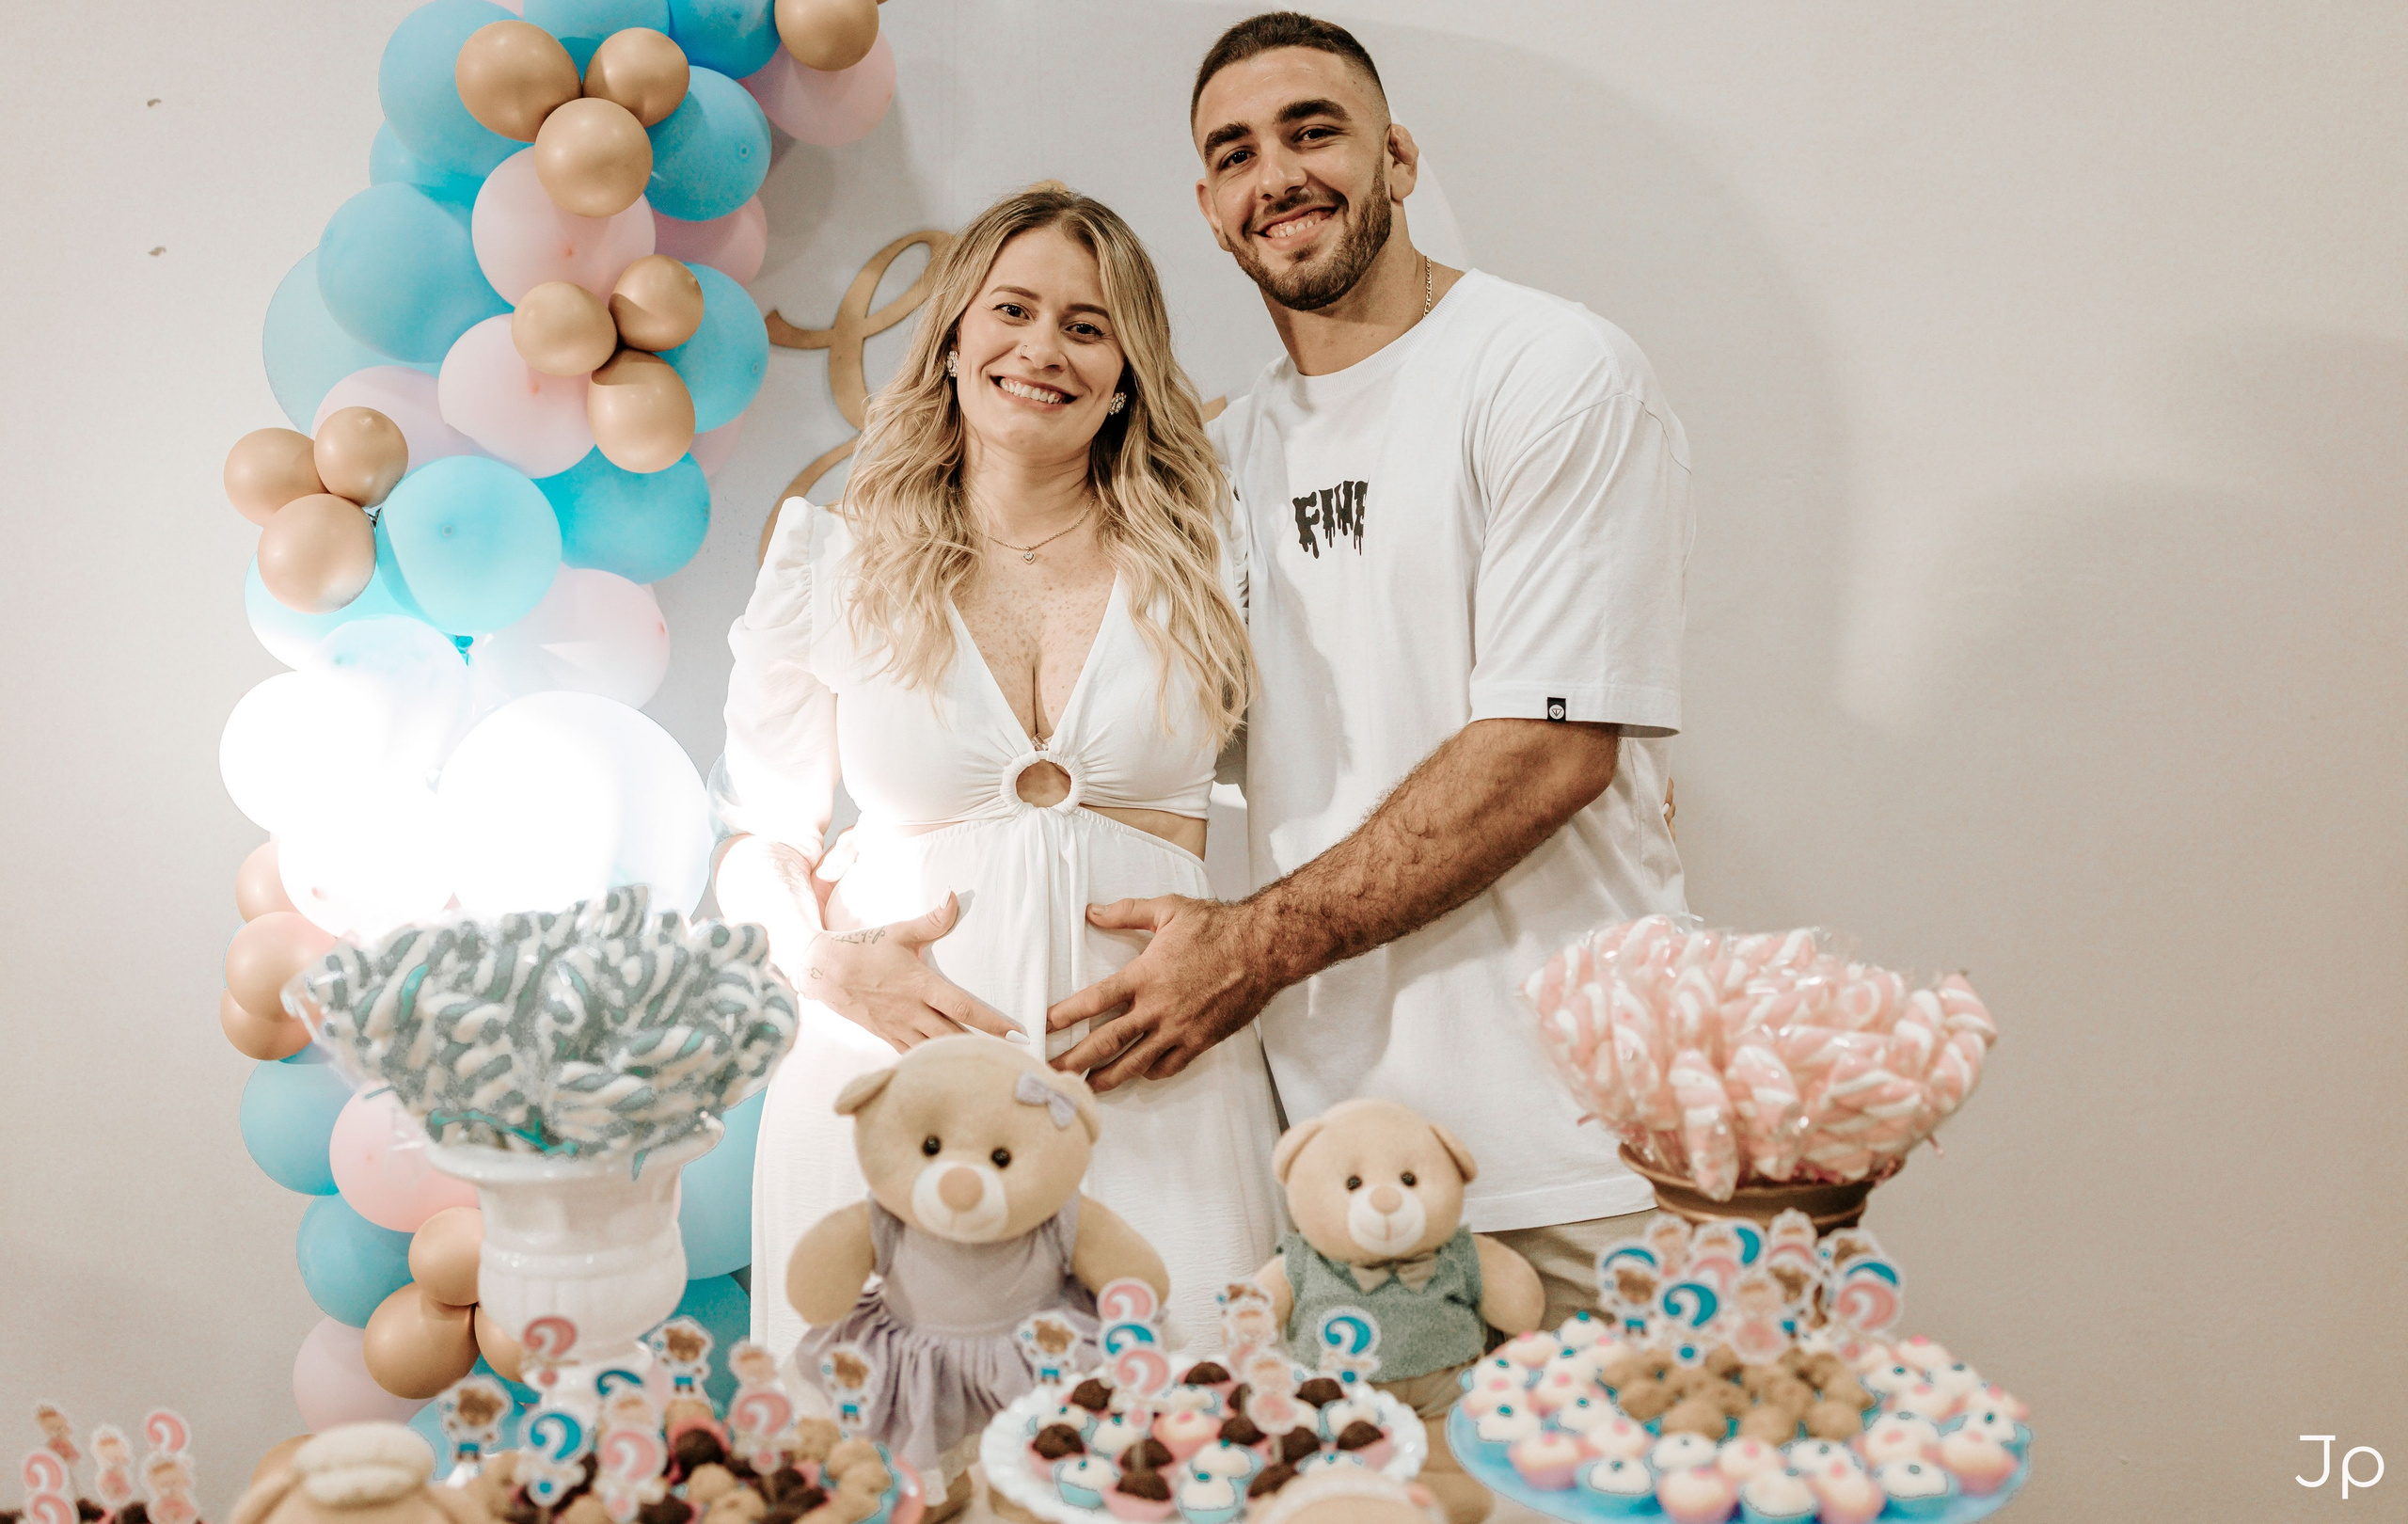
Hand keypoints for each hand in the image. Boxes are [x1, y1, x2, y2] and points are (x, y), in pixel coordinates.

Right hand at [806, 893, 1022, 1053]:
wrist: (825, 971)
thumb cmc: (865, 948)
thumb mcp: (899, 932)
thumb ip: (932, 920)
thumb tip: (953, 897)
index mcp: (920, 986)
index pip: (963, 1008)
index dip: (992, 1023)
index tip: (1016, 1034)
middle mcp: (912, 1011)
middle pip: (955, 1036)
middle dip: (984, 1049)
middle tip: (1013, 1059)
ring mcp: (898, 1028)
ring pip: (935, 1051)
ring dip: (960, 1060)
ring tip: (987, 1070)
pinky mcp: (886, 1036)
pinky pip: (913, 1056)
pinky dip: (932, 1064)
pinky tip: (949, 1071)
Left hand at [1045, 896, 1276, 1090]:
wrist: (1264, 949)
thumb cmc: (1218, 927)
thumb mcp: (1169, 910)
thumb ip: (1127, 912)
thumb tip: (1093, 912)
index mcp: (1145, 975)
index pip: (1094, 1000)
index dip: (1065, 1015)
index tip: (1044, 1026)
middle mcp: (1157, 1007)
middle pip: (1106, 1042)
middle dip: (1074, 1060)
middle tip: (1051, 1072)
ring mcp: (1179, 1029)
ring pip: (1134, 1063)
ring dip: (1107, 1077)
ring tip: (1086, 1087)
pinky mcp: (1200, 1041)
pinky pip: (1168, 1066)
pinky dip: (1150, 1072)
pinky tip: (1139, 1073)